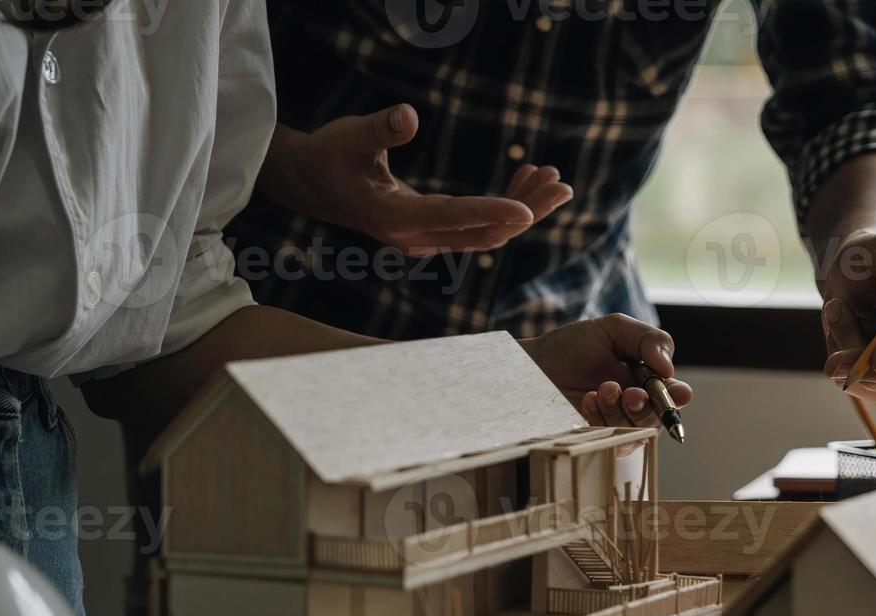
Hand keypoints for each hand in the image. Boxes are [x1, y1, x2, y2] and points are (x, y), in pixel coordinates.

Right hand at [265, 104, 573, 256]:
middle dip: (527, 211)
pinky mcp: (435, 233)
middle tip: (562, 185)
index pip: (452, 217)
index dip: (491, 213)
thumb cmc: (330, 154)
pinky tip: (527, 177)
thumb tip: (409, 116)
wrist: (313, 183)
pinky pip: (480, 225)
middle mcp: (415, 237)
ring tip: (555, 178)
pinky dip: (506, 205)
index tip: (529, 209)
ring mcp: (427, 240)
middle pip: (483, 235)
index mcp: (393, 218)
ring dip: (524, 208)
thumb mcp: (349, 136)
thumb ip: (379, 130)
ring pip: (487, 233)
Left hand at [518, 314, 693, 426]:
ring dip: (620, 411)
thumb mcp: (613, 329)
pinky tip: (587, 402)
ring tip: (600, 390)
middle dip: (646, 406)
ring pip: (634, 431)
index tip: (679, 393)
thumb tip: (668, 368)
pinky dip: (602, 422)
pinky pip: (611, 443)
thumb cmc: (573, 346)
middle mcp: (636, 406)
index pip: (673, 394)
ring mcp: (617, 426)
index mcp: (647, 380)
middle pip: (657, 418)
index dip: (678, 397)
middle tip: (630, 394)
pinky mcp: (597, 441)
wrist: (532, 365)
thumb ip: (649, 340)